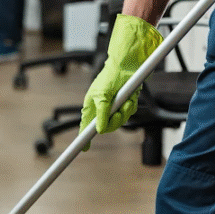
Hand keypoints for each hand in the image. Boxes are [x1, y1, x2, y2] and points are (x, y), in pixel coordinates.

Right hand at [79, 14, 162, 146]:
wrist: (129, 65)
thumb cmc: (111, 76)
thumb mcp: (103, 95)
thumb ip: (102, 114)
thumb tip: (99, 131)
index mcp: (91, 104)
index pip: (85, 125)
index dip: (84, 138)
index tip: (83, 149)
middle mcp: (102, 106)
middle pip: (107, 126)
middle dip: (115, 120)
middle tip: (119, 112)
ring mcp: (114, 105)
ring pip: (120, 120)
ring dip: (126, 111)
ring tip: (126, 100)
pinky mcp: (125, 102)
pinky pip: (129, 113)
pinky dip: (131, 106)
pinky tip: (131, 97)